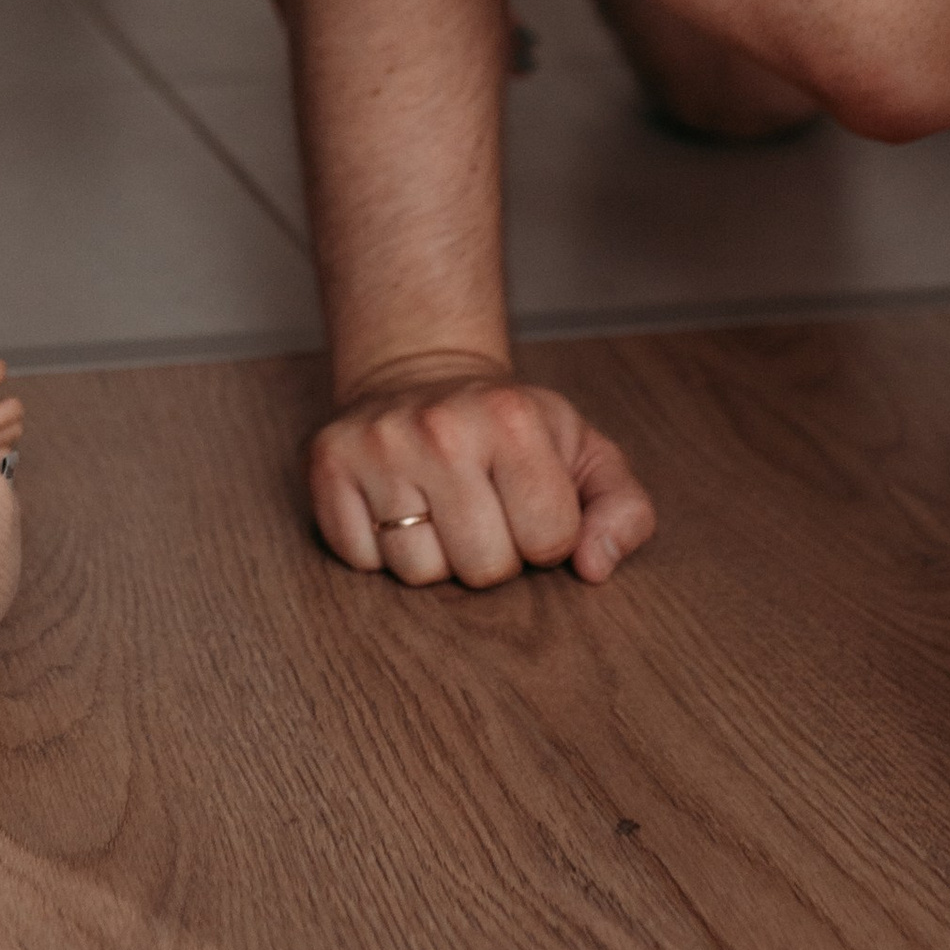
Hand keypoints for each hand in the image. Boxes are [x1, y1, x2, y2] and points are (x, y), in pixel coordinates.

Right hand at [307, 357, 658, 587]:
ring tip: (438, 508)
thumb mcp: (584, 453)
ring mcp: (378, 444)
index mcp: (512, 417)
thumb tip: (594, 567)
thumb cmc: (511, 429)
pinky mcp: (327, 464)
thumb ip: (622, 510)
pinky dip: (379, 548)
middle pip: (483, 569)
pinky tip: (396, 506)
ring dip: (435, 556)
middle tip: (482, 508)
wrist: (420, 374)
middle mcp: (440, 426)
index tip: (529, 503)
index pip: (550, 542)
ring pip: (418, 574)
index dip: (547, 537)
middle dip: (492, 554)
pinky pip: (360, 561)